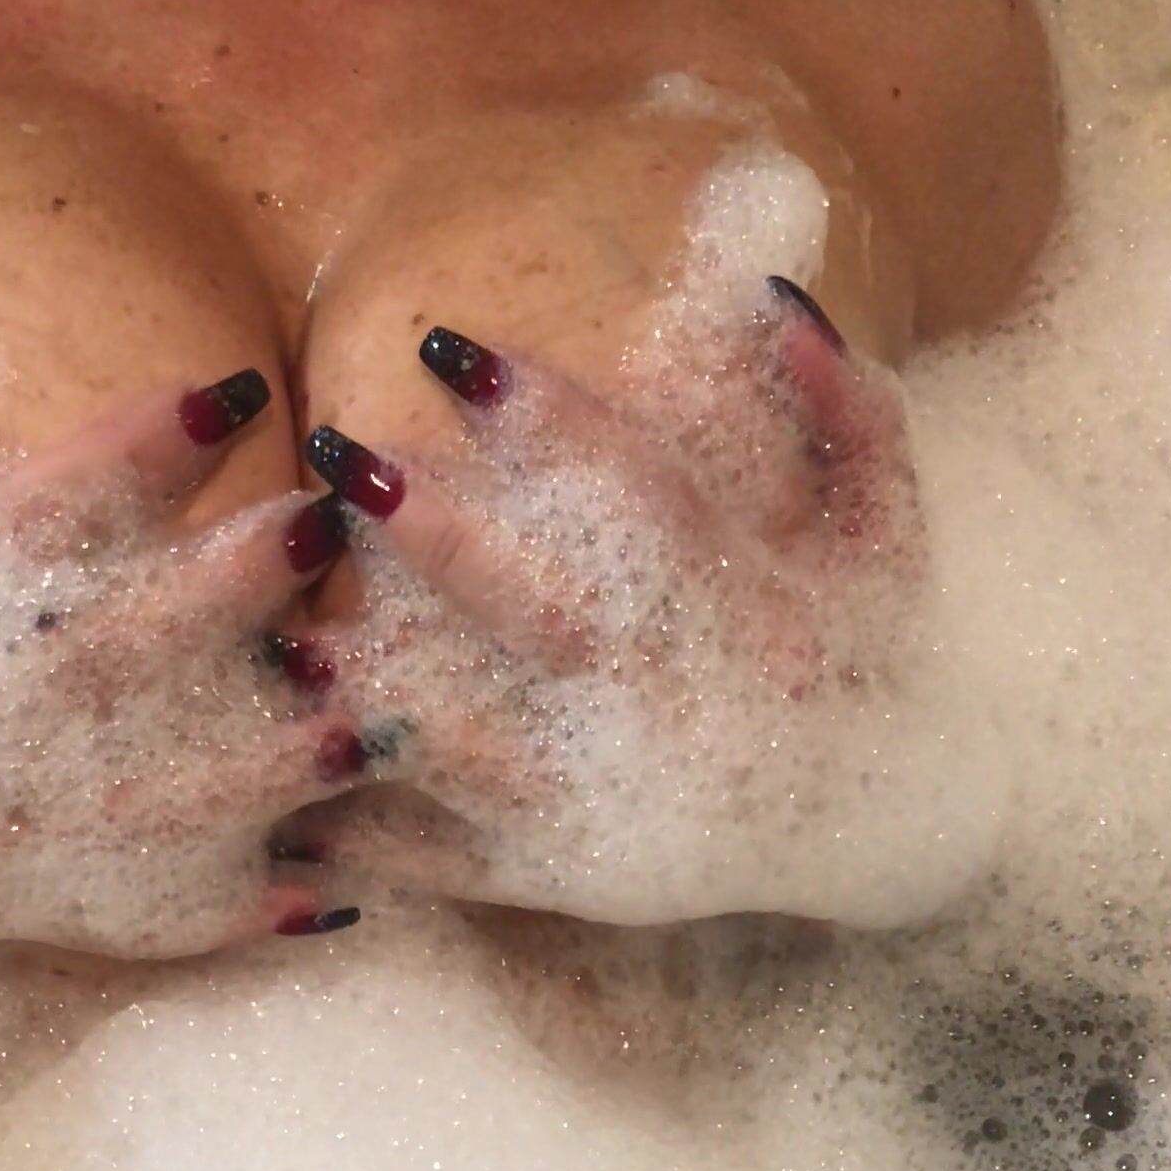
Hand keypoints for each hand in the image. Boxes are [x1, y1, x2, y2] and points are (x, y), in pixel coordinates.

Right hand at [0, 212, 365, 958]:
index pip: (93, 485)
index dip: (172, 433)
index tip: (229, 399)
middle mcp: (64, 704)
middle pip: (211, 609)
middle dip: (280, 556)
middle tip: (327, 517)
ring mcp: (127, 815)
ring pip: (283, 755)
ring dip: (340, 712)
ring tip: (371, 676)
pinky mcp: (172, 906)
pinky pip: (289, 881)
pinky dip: (338, 855)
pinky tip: (364, 809)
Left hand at [294, 264, 943, 932]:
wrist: (890, 837)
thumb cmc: (873, 661)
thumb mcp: (888, 532)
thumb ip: (849, 413)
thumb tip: (779, 293)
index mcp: (746, 610)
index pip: (638, 493)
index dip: (545, 417)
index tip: (455, 352)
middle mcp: (669, 708)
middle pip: (539, 612)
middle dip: (438, 535)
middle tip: (345, 459)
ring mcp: (610, 799)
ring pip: (473, 748)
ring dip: (372, 695)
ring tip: (280, 642)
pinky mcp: (562, 877)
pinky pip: (447, 860)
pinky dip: (366, 836)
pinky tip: (287, 802)